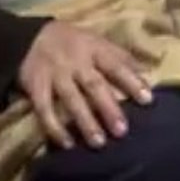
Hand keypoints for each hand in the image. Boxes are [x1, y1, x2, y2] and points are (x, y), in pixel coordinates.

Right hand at [18, 21, 153, 148]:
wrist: (30, 37)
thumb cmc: (75, 44)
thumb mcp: (99, 43)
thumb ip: (122, 59)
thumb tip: (149, 77)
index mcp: (94, 48)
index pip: (116, 66)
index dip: (131, 82)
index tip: (147, 100)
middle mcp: (74, 60)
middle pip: (94, 85)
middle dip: (108, 109)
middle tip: (121, 131)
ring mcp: (54, 73)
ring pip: (71, 99)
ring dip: (85, 121)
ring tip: (98, 142)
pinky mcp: (35, 85)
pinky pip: (44, 109)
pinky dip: (54, 127)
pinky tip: (67, 144)